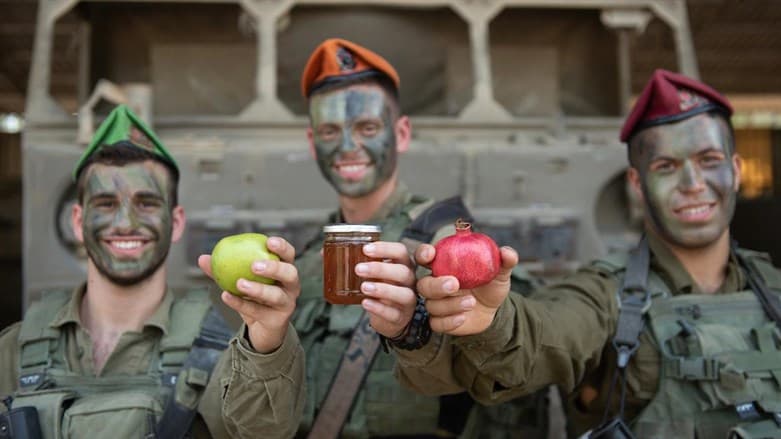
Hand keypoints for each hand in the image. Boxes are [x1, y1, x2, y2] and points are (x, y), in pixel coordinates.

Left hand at [198, 236, 299, 353]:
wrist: (263, 328)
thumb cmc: (254, 298)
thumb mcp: (241, 281)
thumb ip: (224, 269)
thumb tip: (203, 258)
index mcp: (284, 270)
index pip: (289, 255)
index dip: (282, 247)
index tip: (269, 241)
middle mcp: (291, 286)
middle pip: (290, 273)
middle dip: (274, 268)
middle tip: (254, 265)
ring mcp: (286, 304)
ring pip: (276, 295)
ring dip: (258, 289)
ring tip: (240, 283)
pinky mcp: (278, 320)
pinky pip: (258, 311)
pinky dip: (241, 303)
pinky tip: (227, 296)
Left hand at [357, 241, 417, 338]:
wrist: (391, 317)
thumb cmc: (380, 287)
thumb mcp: (371, 274)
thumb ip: (352, 262)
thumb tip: (323, 252)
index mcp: (402, 265)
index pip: (400, 251)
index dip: (385, 249)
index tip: (366, 249)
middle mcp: (408, 281)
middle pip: (402, 272)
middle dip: (380, 269)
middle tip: (358, 269)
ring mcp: (407, 300)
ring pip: (403, 293)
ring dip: (382, 289)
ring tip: (363, 287)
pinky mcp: (400, 317)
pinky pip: (393, 313)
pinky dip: (379, 308)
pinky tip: (365, 303)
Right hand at [415, 243, 516, 335]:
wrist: (493, 310)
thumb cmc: (490, 284)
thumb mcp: (499, 272)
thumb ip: (504, 260)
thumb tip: (507, 252)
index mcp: (443, 265)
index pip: (424, 256)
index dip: (423, 253)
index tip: (431, 254)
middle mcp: (435, 284)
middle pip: (423, 284)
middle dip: (437, 285)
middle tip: (455, 284)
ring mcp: (436, 304)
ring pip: (431, 305)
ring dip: (450, 304)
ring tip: (471, 302)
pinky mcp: (440, 321)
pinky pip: (436, 323)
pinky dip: (449, 321)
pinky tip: (463, 318)